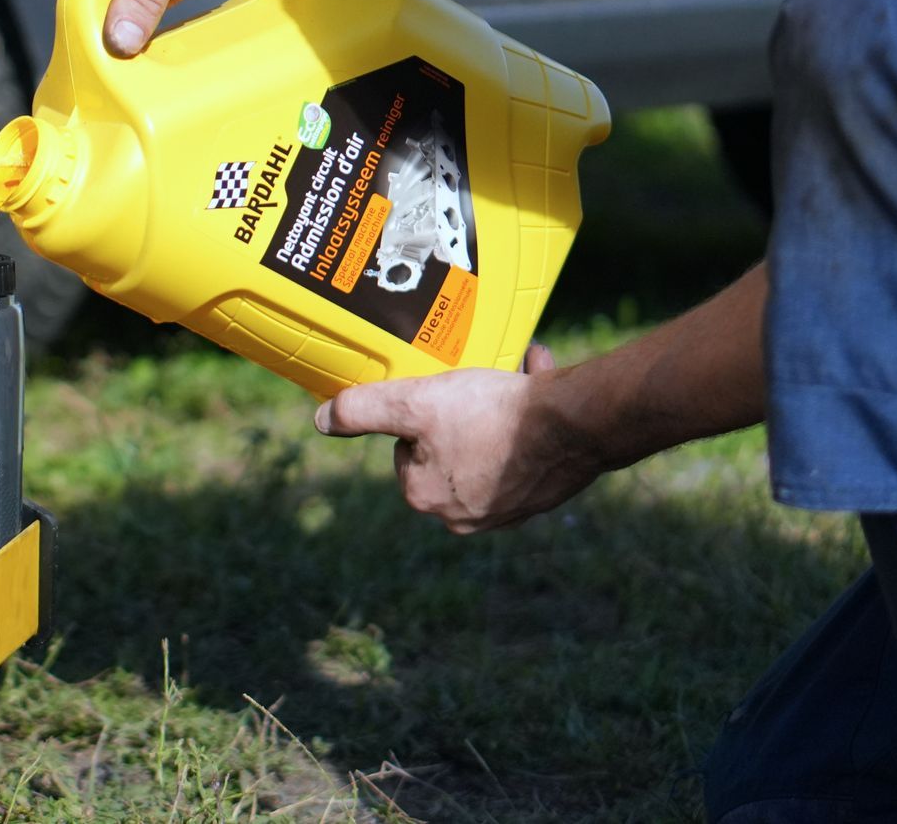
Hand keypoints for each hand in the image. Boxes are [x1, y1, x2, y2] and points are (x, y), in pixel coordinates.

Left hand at [313, 345, 606, 534]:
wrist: (576, 426)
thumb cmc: (491, 415)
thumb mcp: (415, 403)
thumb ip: (362, 411)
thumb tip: (320, 421)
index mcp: (426, 497)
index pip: (404, 448)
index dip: (418, 414)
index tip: (439, 394)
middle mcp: (464, 515)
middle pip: (445, 448)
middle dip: (458, 413)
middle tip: (474, 385)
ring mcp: (507, 509)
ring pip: (487, 446)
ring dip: (493, 413)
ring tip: (510, 382)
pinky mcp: (542, 495)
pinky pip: (523, 451)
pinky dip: (525, 422)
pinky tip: (536, 388)